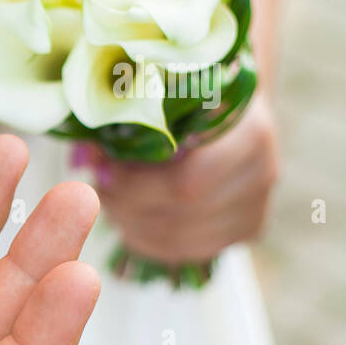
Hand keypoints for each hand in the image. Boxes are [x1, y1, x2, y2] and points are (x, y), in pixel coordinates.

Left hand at [82, 98, 279, 264]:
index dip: (134, 186)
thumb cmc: (184, 94)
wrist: (228, 103)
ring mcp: (258, 204)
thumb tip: (83, 159)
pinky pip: (191, 251)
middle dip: (127, 206)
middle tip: (99, 188)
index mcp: (249, 130)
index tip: (101, 171)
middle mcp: (262, 171)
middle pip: (182, 217)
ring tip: (112, 201)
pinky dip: (151, 240)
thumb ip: (122, 121)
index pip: (187, 183)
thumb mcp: (155, 93)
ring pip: (182, 240)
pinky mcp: (248, 227)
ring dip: (133, 225)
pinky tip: (132, 218)